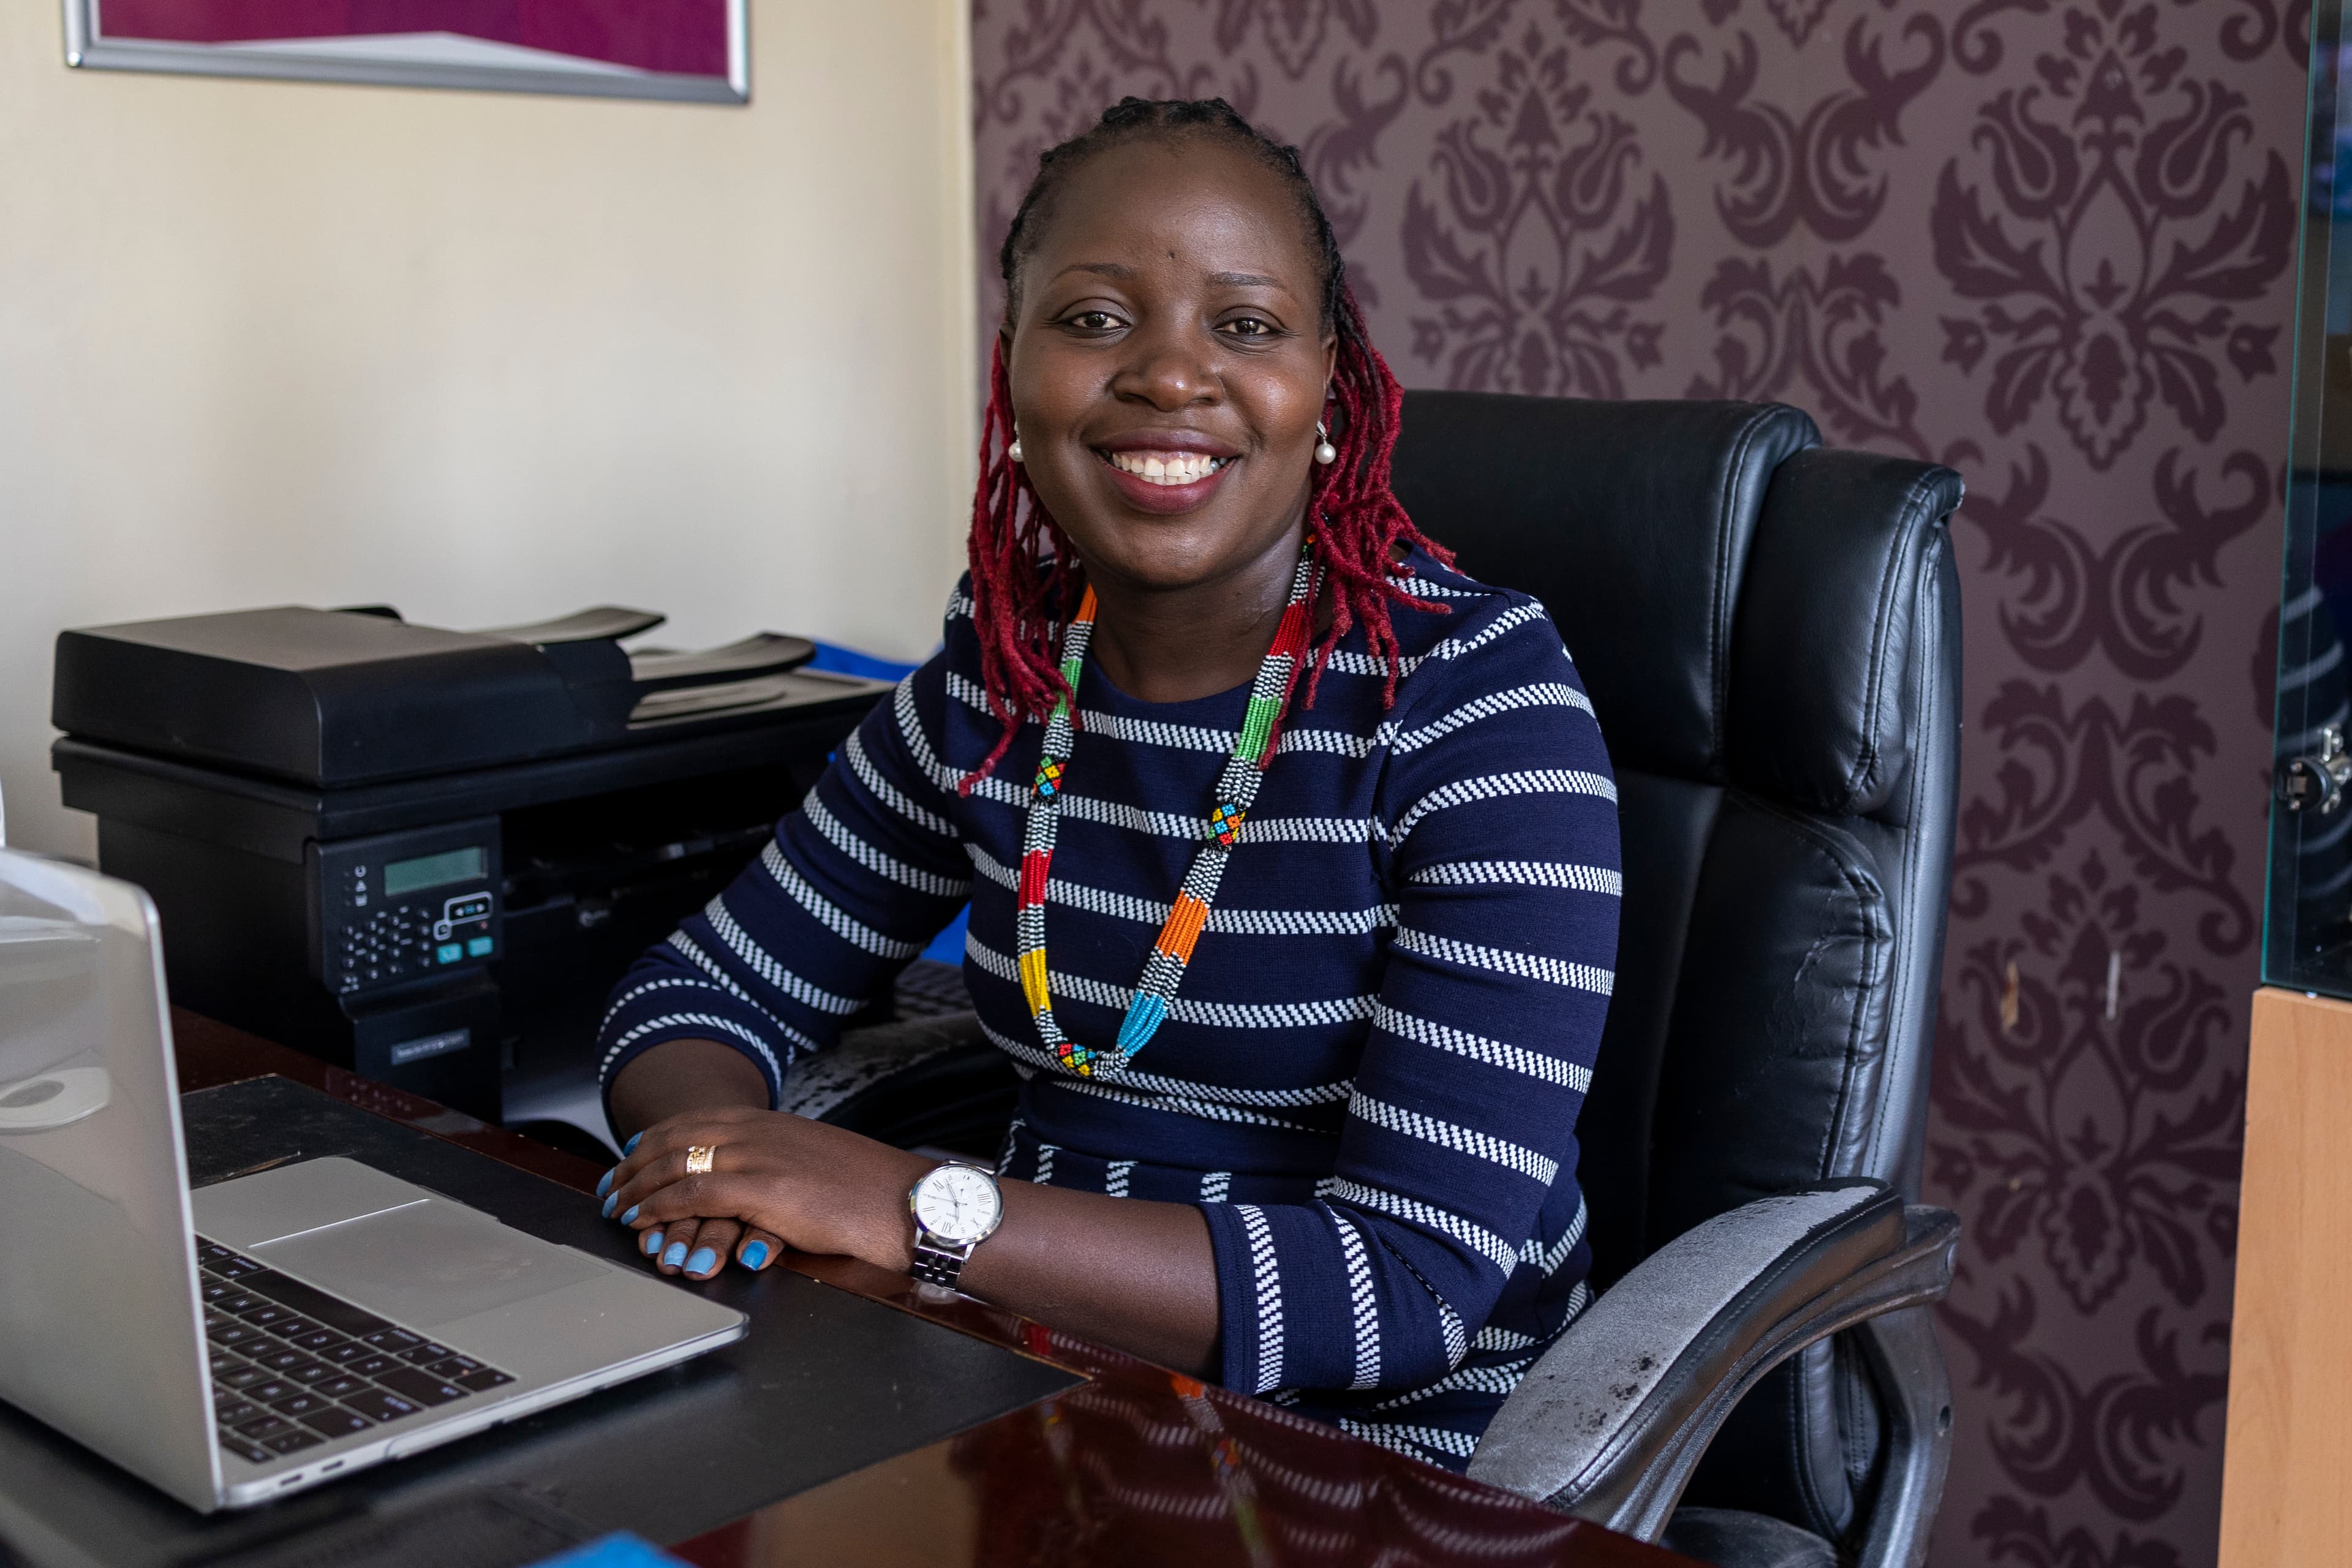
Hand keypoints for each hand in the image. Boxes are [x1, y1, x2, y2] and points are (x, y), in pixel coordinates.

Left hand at [598, 1108, 928, 1281]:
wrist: (907, 1202)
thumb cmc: (871, 1193)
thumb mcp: (819, 1166)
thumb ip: (784, 1164)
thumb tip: (765, 1181)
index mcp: (773, 1124)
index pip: (697, 1120)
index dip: (656, 1138)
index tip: (632, 1157)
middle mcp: (760, 1131)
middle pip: (676, 1137)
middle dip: (635, 1163)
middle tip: (611, 1186)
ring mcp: (759, 1156)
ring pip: (676, 1161)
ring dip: (638, 1186)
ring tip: (617, 1207)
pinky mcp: (761, 1188)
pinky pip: (692, 1192)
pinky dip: (658, 1206)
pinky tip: (642, 1220)